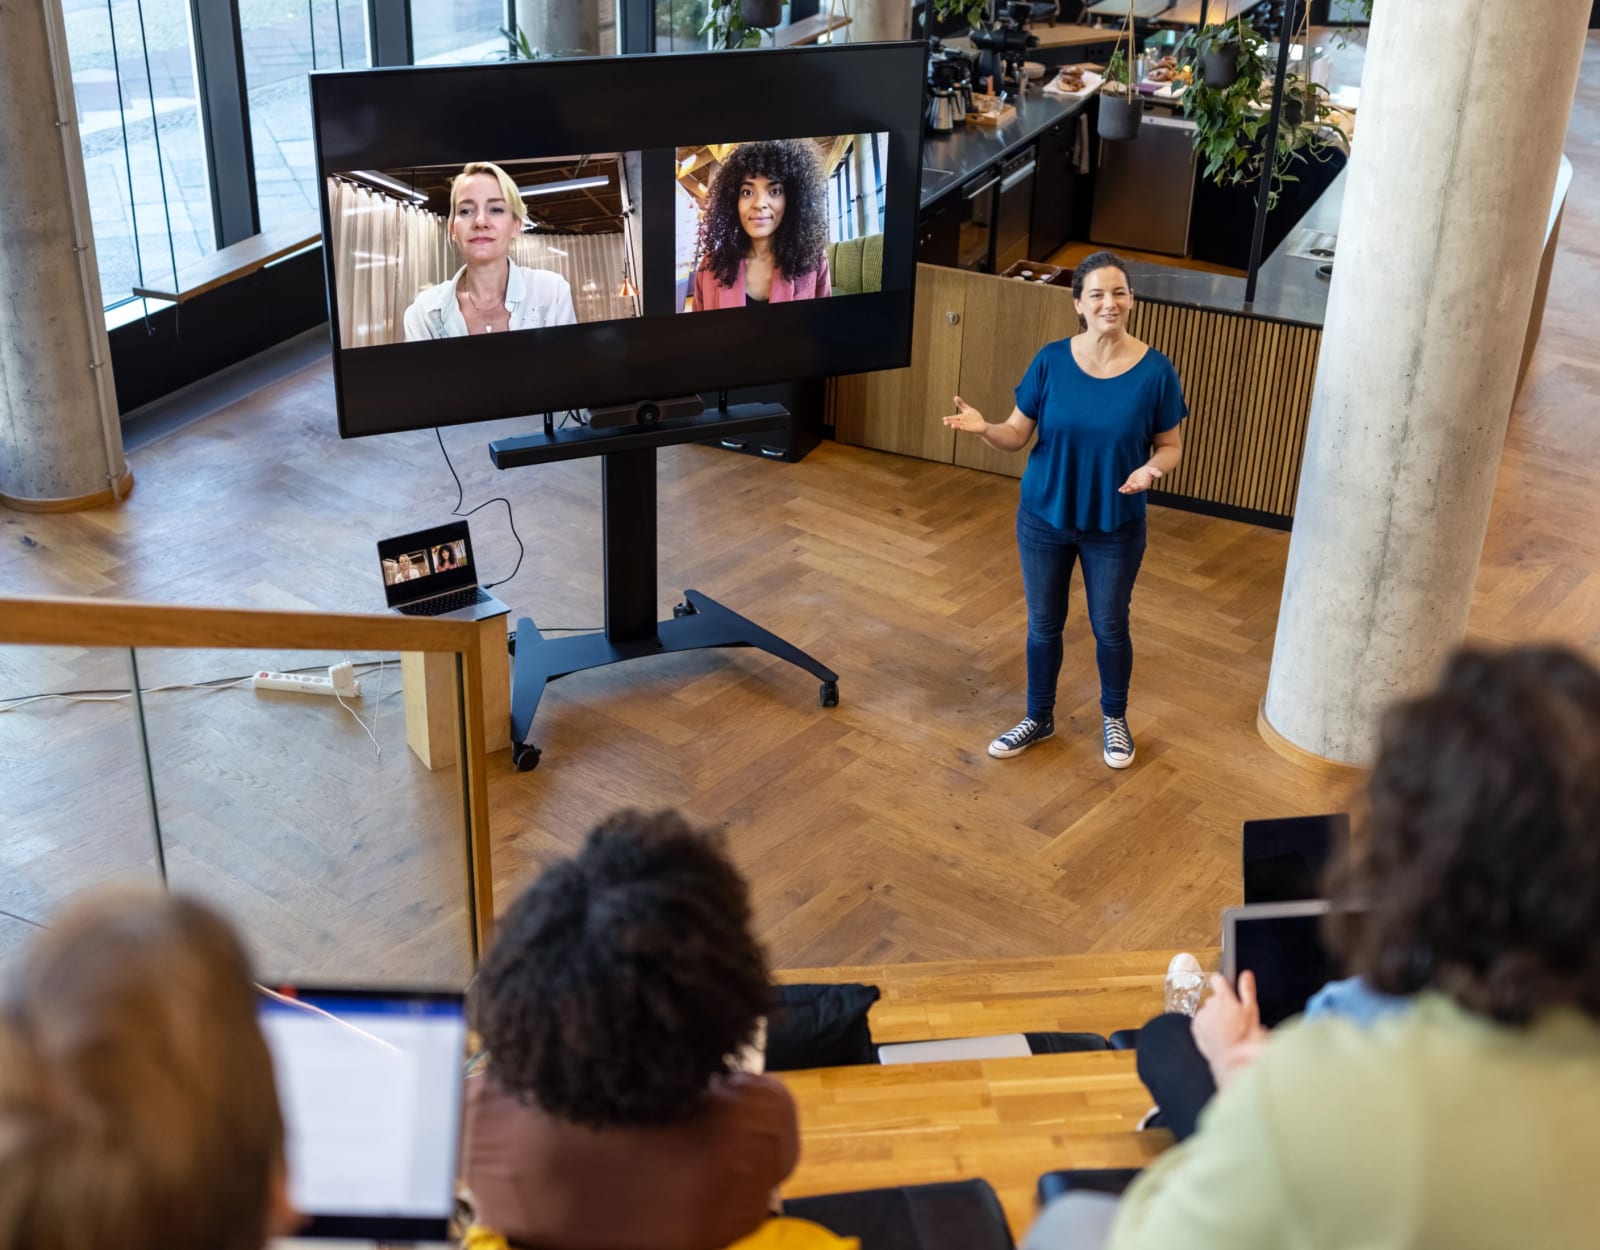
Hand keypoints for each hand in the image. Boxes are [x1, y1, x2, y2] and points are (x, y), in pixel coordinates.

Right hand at [942, 396, 987, 434]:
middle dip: (951, 423)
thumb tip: (955, 396)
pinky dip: (965, 428)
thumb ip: (961, 404)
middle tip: (945, 423)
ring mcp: (967, 426)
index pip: (954, 418)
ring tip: (952, 426)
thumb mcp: (967, 409)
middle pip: (955, 423)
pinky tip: (962, 428)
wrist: (981, 425)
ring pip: (960, 426)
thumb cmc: (973, 417)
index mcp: (960, 418)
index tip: (944, 418)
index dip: (949, 418)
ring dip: (956, 426)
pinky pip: (968, 429)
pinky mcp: (972, 429)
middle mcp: (962, 423)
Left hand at [1119, 463, 1162, 493]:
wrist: (1145, 471)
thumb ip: (1156, 473)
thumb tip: (1161, 474)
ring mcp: (1134, 485)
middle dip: (1130, 490)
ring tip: (1121, 491)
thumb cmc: (1150, 471)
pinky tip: (1119, 490)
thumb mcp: (1153, 471)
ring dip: (1125, 490)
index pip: (1140, 487)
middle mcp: (1139, 486)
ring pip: (1129, 489)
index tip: (1133, 486)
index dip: (1137, 487)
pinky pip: (1126, 487)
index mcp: (1144, 484)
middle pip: (1134, 489)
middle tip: (1125, 490)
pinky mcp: (1130, 483)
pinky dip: (1123, 488)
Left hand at [1192, 973, 1267, 1090]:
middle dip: (1221, 1006)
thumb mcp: (1251, 1011)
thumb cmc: (1244, 1036)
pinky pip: (1201, 1023)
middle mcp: (1209, 1004)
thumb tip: (1246, 974)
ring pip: (1208, 1012)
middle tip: (1233, 1019)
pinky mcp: (1195, 1028)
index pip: (1217, 979)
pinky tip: (1218, 1036)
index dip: (1221, 983)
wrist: (1232, 1058)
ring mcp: (1201, 1016)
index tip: (1225, 988)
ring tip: (1226, 1031)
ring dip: (1214, 1017)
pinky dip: (1208, 1027)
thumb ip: (1247, 990)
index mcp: (1223, 998)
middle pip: (1214, 999)